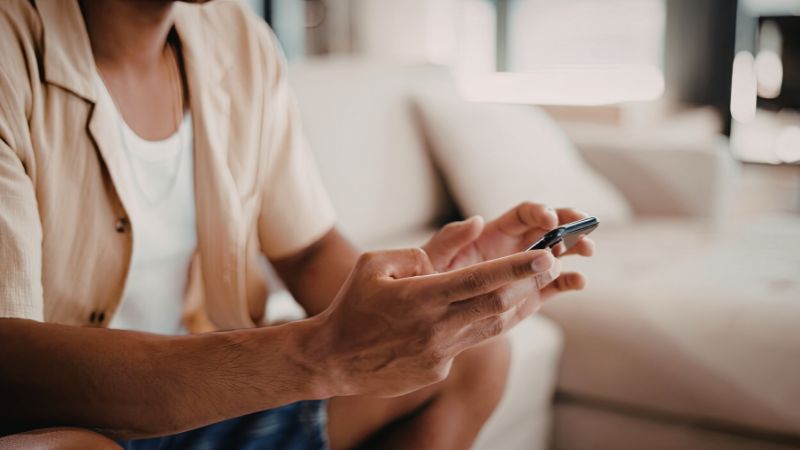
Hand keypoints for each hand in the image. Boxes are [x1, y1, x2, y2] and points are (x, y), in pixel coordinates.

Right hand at [309, 247, 559, 397]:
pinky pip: (468, 343)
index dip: (516, 268)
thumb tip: (475, 227)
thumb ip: (428, 248)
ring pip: (492, 328)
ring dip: (516, 304)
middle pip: (497, 306)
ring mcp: (440, 354)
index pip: (479, 280)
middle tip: (552, 263)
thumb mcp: (376, 263)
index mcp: (421, 297)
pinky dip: (476, 324)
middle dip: (529, 283)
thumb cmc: (353, 304)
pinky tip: (471, 313)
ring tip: (533, 283)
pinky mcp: (439, 370)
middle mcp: (436, 328)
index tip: (546, 256)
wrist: (333, 359)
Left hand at [422, 202, 593, 299]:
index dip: (540, 212)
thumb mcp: (433, 258)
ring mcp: (527, 270)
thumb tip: (476, 220)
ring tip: (589, 249)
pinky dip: (571, 280)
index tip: (550, 220)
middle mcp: (515, 248)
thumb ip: (450, 239)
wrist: (435, 317)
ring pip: (559, 252)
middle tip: (584, 225)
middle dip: (569, 221)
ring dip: (577, 246)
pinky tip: (580, 282)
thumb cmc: (429, 282)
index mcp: (494, 233)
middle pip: (549, 227)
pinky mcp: (532, 294)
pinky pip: (557, 284)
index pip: (523, 215)